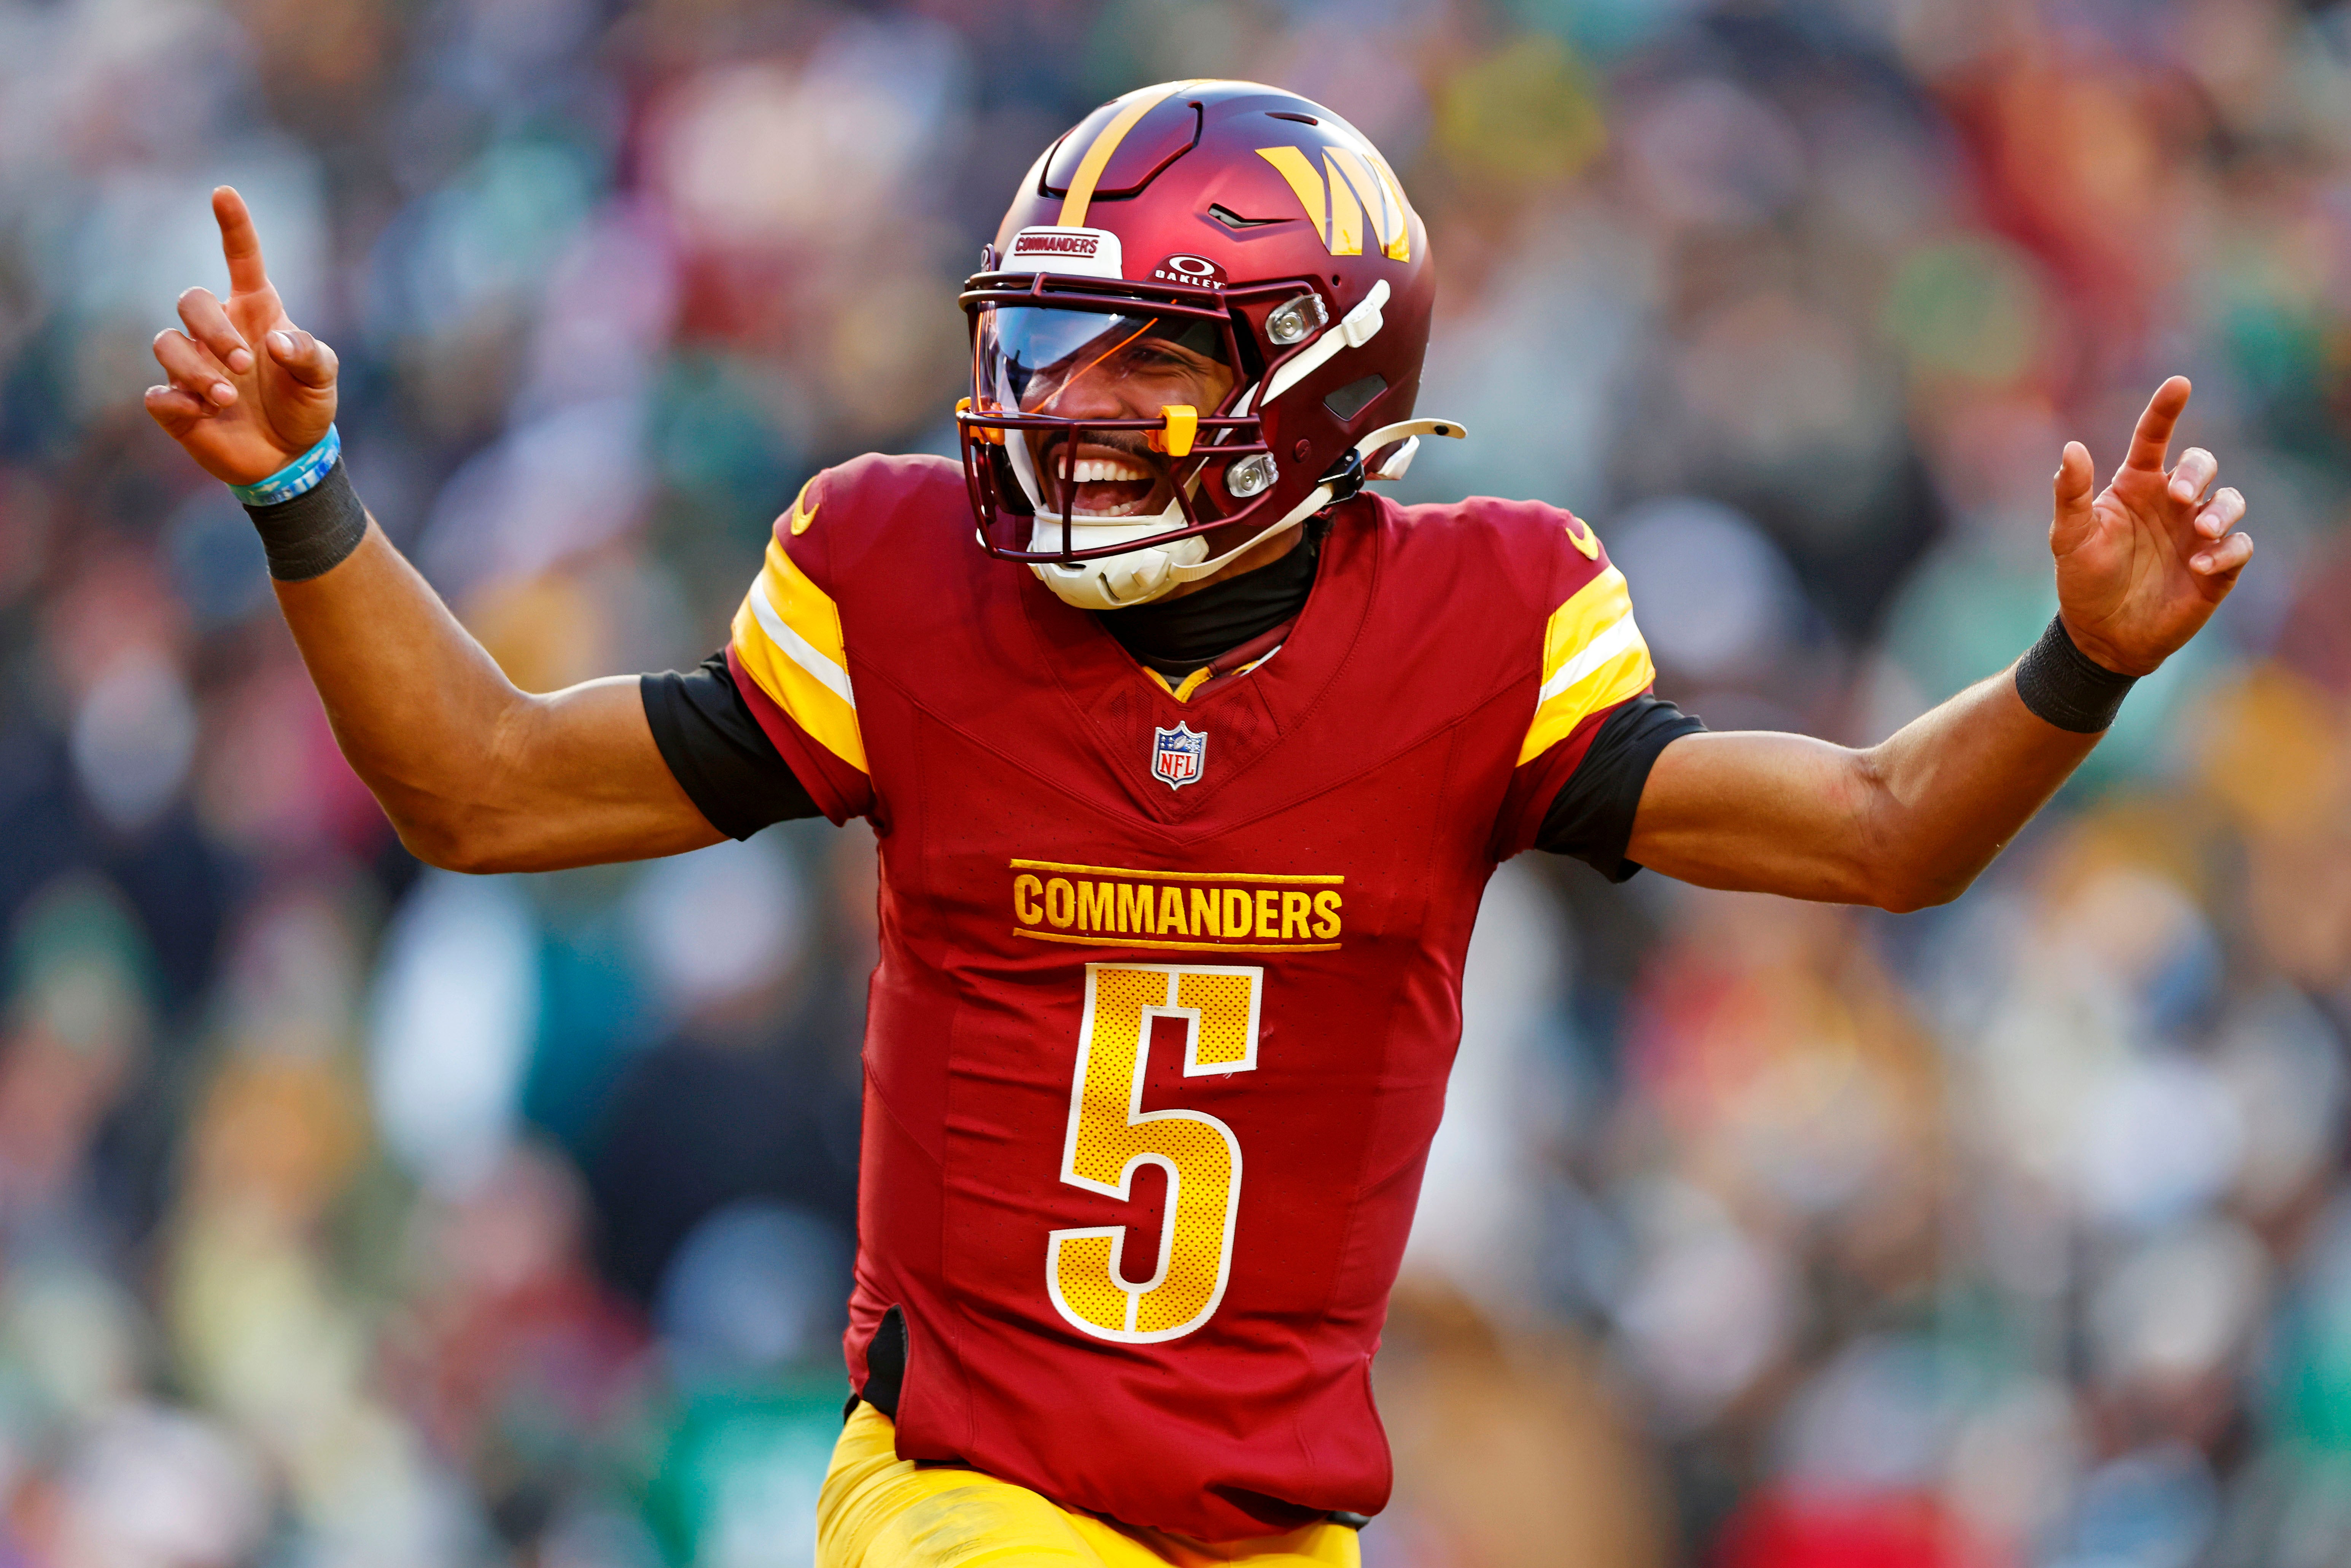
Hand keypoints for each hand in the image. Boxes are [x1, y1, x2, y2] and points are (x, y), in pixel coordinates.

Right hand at [144, 187, 337, 486]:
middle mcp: (217, 332)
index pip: (241, 260)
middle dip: (211, 328)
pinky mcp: (175, 404)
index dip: (233, 227)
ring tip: (228, 398)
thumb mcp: (323, 379)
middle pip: (190, 300)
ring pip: (167, 344)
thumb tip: (274, 340)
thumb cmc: (305, 407)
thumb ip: (309, 354)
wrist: (290, 457)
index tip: (224, 193)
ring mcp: (192, 365)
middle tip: (243, 363)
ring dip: (196, 370)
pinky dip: (177, 401)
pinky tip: (204, 414)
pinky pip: (157, 393)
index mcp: (256, 313)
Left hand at [2049, 376, 2250, 676]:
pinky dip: (2226, 551)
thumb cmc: (2083, 580)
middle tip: (2181, 496)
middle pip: (2202, 463)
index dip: (2165, 409)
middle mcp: (2172, 502)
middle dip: (2198, 471)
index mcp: (2137, 486)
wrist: (2101, 634)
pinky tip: (2199, 566)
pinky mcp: (2217, 566)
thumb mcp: (2068, 536)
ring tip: (2201, 530)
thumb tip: (2072, 448)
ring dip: (2221, 510)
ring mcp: (2197, 533)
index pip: (2154, 438)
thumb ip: (2070, 493)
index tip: (2179, 383)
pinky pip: (2239, 546)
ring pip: (2231, 500)